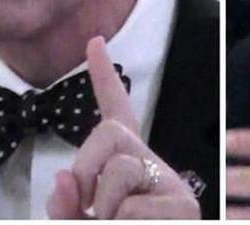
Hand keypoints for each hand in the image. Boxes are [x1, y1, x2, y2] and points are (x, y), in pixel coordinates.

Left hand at [46, 37, 199, 218]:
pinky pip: (131, 207)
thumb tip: (65, 180)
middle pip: (109, 137)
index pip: (115, 113)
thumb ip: (65, 206)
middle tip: (93, 212)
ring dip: (102, 210)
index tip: (93, 41)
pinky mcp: (184, 208)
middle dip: (87, 173)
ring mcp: (173, 188)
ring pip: (119, 172)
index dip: (102, 76)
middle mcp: (155, 168)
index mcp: (127, 168)